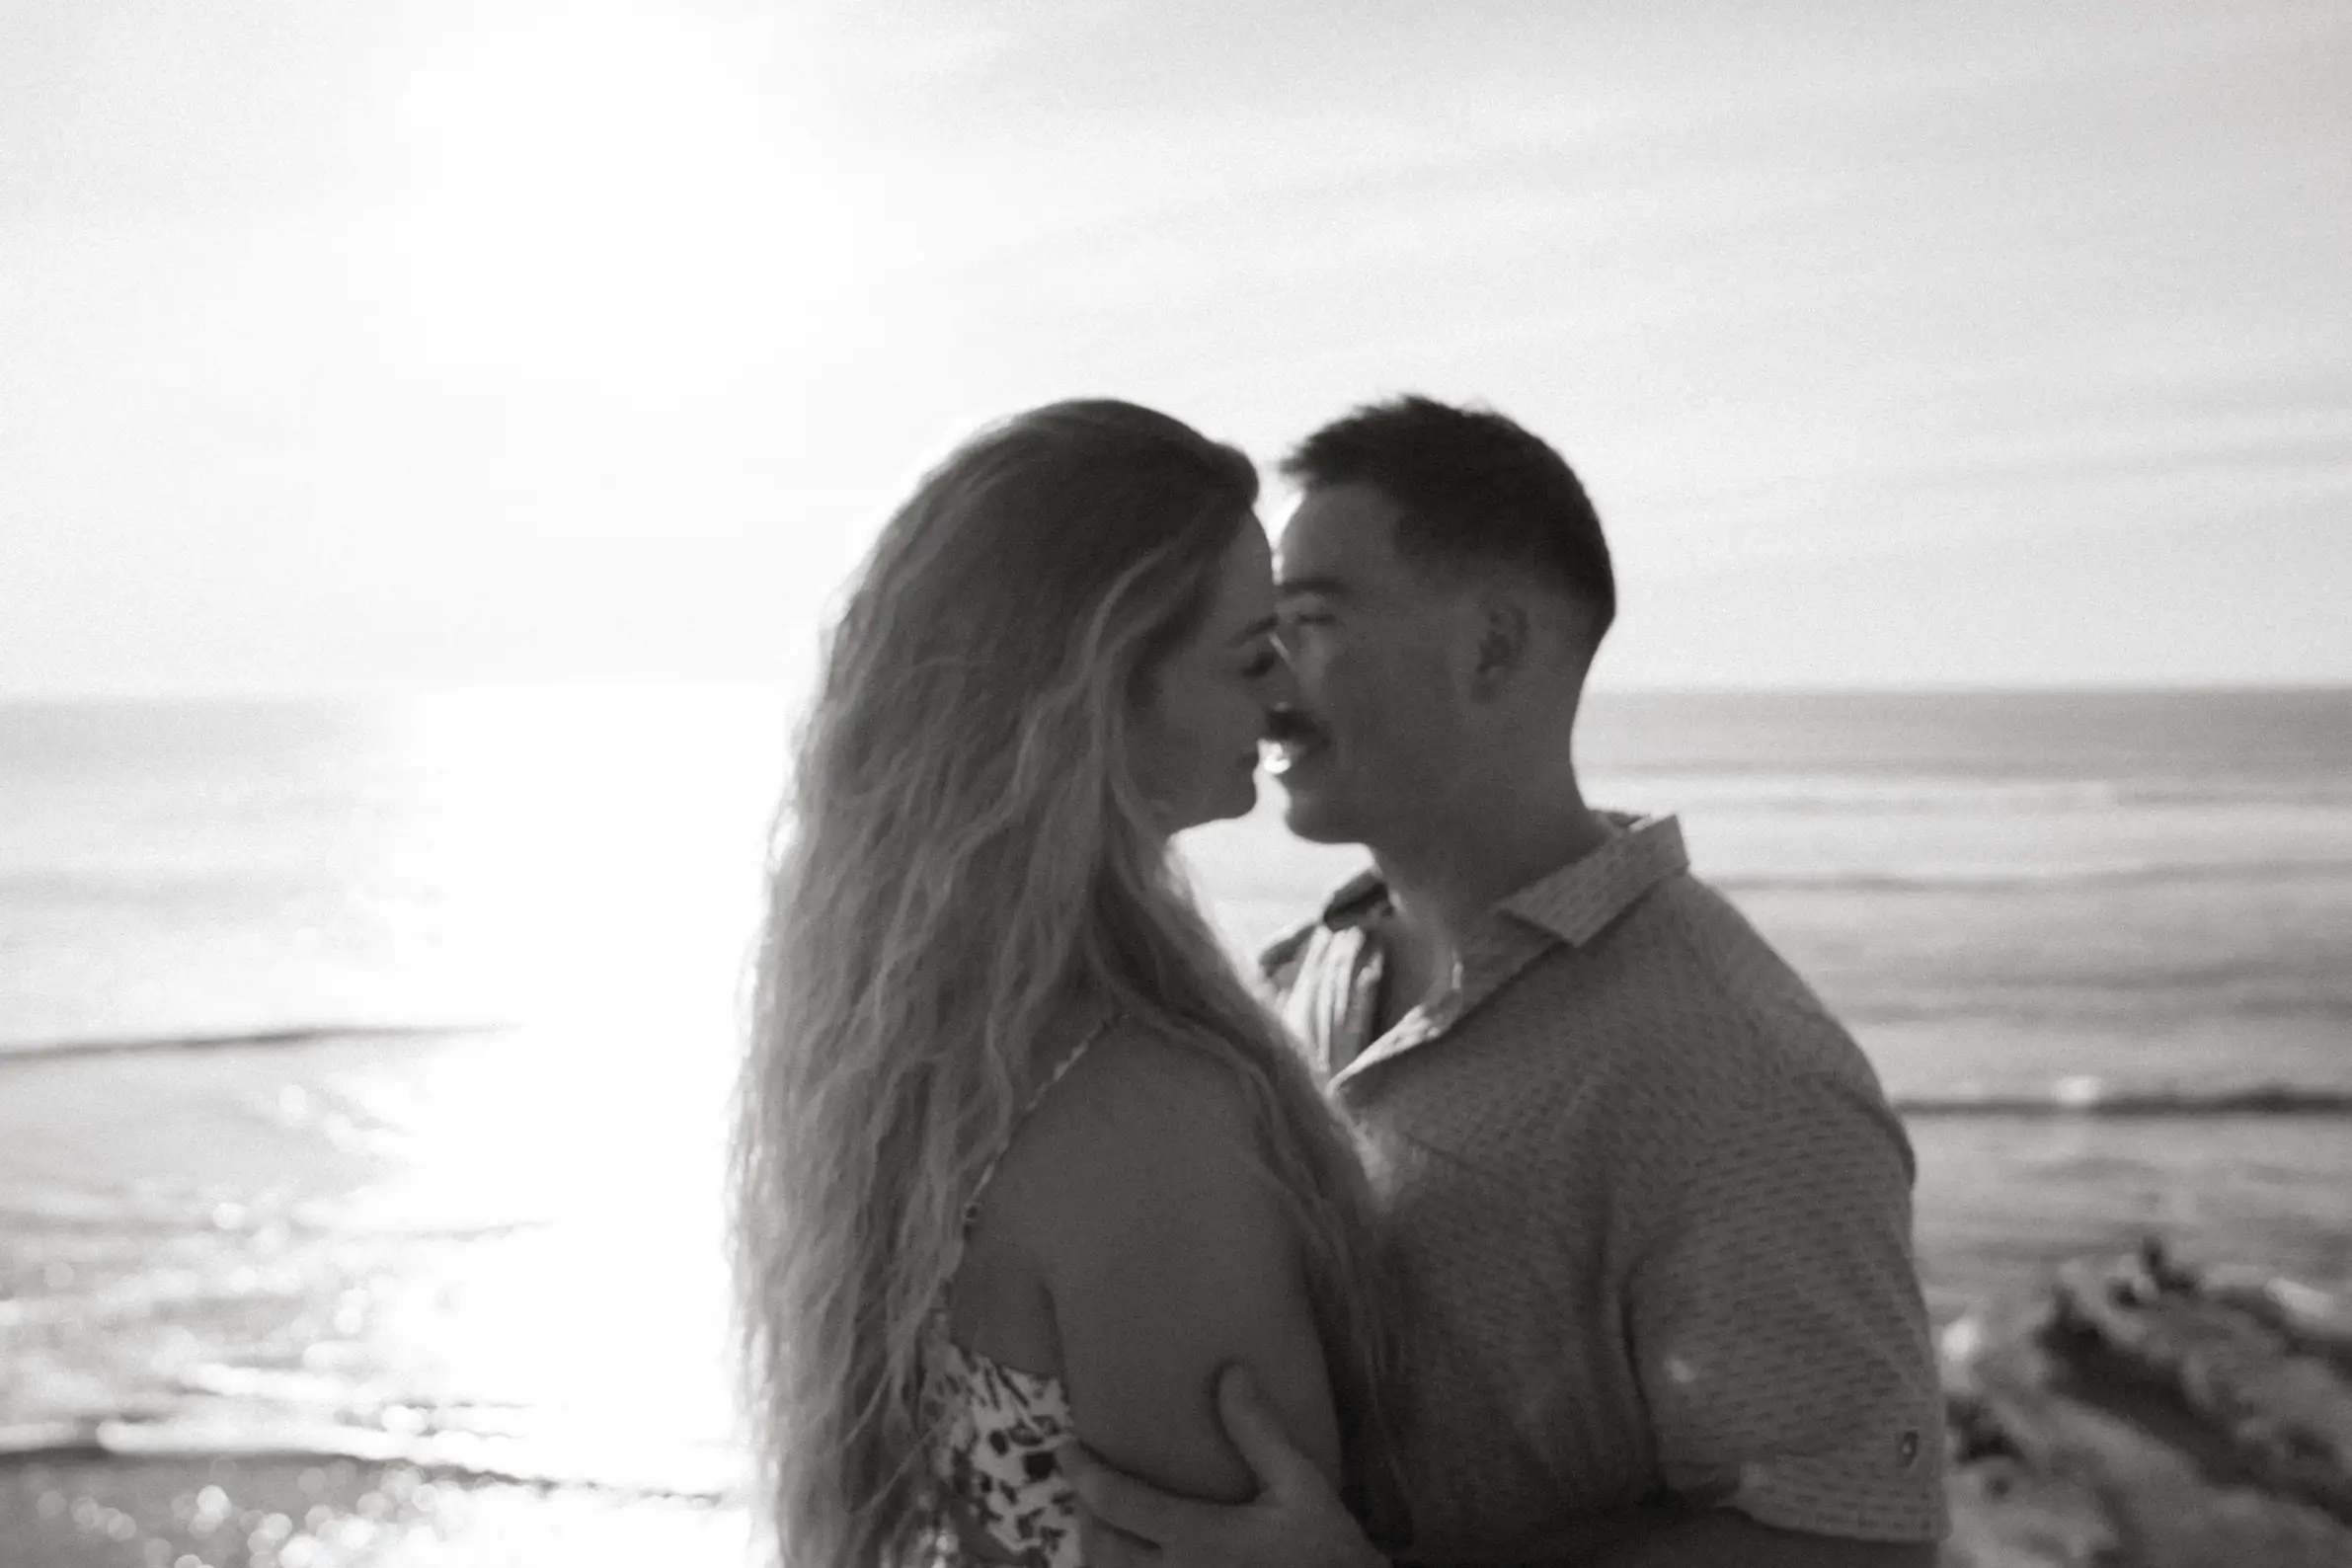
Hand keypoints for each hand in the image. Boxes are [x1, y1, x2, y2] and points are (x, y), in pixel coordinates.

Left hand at [1061, 1363, 1385, 1567]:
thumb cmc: (1328, 1550)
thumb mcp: (1301, 1484)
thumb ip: (1259, 1431)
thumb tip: (1230, 1372)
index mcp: (1199, 1538)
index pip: (1117, 1503)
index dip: (1083, 1473)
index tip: (1065, 1448)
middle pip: (1102, 1548)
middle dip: (1085, 1514)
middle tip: (1084, 1485)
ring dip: (1097, 1553)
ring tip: (1100, 1525)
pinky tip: (1130, 1561)